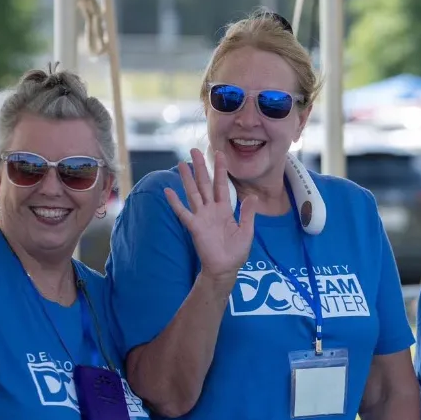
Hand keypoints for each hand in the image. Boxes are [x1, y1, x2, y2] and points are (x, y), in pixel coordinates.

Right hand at [164, 149, 256, 280]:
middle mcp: (211, 210)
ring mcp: (202, 217)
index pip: (221, 184)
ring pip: (193, 193)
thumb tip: (252, 196)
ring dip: (187, 178)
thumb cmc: (236, 252)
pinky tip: (168, 191)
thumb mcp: (246, 231)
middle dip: (200, 167)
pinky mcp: (194, 227)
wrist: (225, 269)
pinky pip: (183, 212)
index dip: (220, 169)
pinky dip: (175, 202)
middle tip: (194, 150)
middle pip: (204, 184)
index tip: (219, 153)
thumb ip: (248, 213)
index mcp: (225, 209)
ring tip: (181, 163)